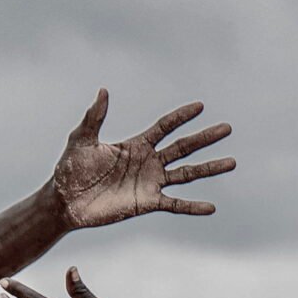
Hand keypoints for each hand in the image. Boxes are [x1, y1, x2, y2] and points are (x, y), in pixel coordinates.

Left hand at [49, 90, 233, 228]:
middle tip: (227, 128)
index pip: (165, 127)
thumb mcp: (81, 139)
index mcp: (136, 145)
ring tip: (232, 162)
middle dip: (205, 138)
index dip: (181, 116)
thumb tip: (103, 90)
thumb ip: (95, 116)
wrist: (65, 201)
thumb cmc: (70, 169)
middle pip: (183, 147)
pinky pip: (174, 204)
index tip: (200, 106)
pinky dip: (192, 206)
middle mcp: (148, 162)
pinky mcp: (146, 204)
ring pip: (186, 174)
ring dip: (209, 168)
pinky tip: (211, 207)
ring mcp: (150, 183)